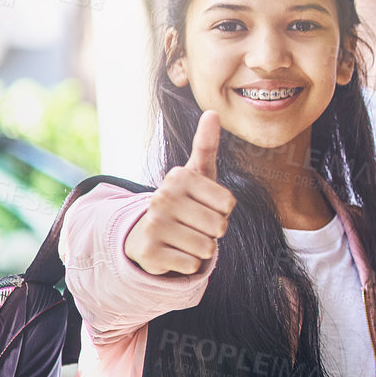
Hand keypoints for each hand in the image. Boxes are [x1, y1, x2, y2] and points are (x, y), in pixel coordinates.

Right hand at [124, 111, 235, 275]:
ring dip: (202, 248)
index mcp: (178, 177)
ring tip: (184, 237)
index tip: (204, 206)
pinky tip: (174, 252)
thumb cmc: (184, 202)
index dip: (223, 210)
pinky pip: (192, 265)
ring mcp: (152, 225)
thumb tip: (212, 112)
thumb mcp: (197, 174)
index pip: (228, 203)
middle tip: (194, 224)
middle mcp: (161, 197)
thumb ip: (206, 145)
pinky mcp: (148, 253)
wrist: (147, 234)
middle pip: (219, 227)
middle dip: (214, 231)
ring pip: (207, 248)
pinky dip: (189, 264)